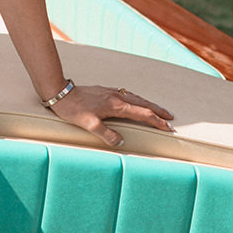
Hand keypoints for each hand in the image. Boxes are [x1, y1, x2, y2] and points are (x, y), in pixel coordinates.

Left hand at [48, 84, 173, 149]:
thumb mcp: (89, 125)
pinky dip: (137, 100)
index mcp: (116, 106)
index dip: (157, 122)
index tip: (168, 128)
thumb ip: (106, 134)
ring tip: (158, 110)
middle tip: (171, 118)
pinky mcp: (105, 91)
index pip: (143, 114)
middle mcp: (117, 97)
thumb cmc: (74, 110)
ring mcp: (111, 92)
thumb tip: (121, 142)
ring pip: (136, 98)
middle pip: (144, 104)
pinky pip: (128, 95)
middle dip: (159, 111)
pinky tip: (135, 102)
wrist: (61, 93)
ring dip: (149, 105)